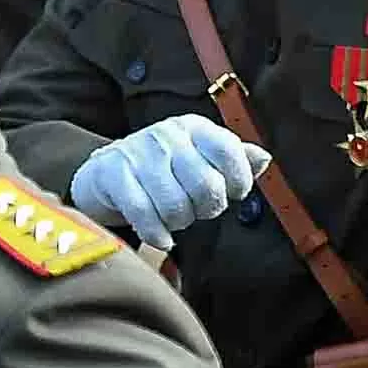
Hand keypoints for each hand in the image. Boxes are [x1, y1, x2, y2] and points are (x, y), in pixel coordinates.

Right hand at [70, 118, 270, 249]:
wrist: (104, 172)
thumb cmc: (164, 168)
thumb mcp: (200, 156)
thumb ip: (235, 159)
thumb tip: (264, 159)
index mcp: (195, 128)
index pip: (228, 150)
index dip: (239, 179)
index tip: (235, 193)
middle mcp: (167, 136)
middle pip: (206, 185)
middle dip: (208, 208)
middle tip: (200, 211)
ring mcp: (138, 153)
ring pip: (175, 204)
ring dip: (180, 222)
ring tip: (176, 218)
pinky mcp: (113, 174)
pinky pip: (142, 214)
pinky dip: (157, 234)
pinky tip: (162, 238)